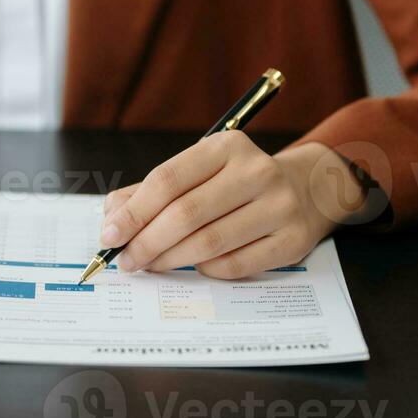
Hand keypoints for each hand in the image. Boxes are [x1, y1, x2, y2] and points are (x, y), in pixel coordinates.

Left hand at [98, 133, 363, 278]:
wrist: (308, 189)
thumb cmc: (237, 182)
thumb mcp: (200, 170)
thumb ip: (153, 190)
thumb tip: (112, 217)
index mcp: (226, 147)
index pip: (168, 180)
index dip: (133, 211)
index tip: (109, 235)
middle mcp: (256, 172)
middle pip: (186, 214)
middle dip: (147, 242)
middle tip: (127, 260)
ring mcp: (279, 207)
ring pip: (209, 243)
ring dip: (170, 260)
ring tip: (150, 265)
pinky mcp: (293, 241)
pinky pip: (236, 265)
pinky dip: (206, 270)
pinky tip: (194, 267)